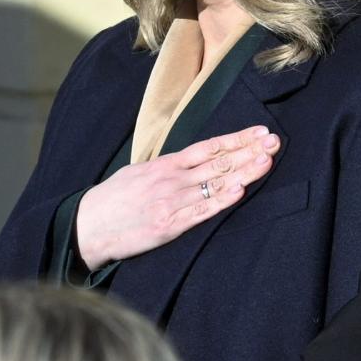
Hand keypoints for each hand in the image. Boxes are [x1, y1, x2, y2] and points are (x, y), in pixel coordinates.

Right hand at [75, 125, 281, 268]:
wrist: (85, 228)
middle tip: (275, 141)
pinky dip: (221, 201)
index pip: (208, 147)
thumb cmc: (114, 200)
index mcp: (165, 165)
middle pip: (217, 162)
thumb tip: (196, 158)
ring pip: (214, 184)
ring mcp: (171, 202)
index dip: (237, 139)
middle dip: (249, 151)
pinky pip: (200, 211)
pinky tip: (239, 191)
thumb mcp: (139, 172)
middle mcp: (171, 180)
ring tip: (267, 161)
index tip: (261, 132)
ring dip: (244, 172)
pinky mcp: (168, 225)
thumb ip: (169, 166)